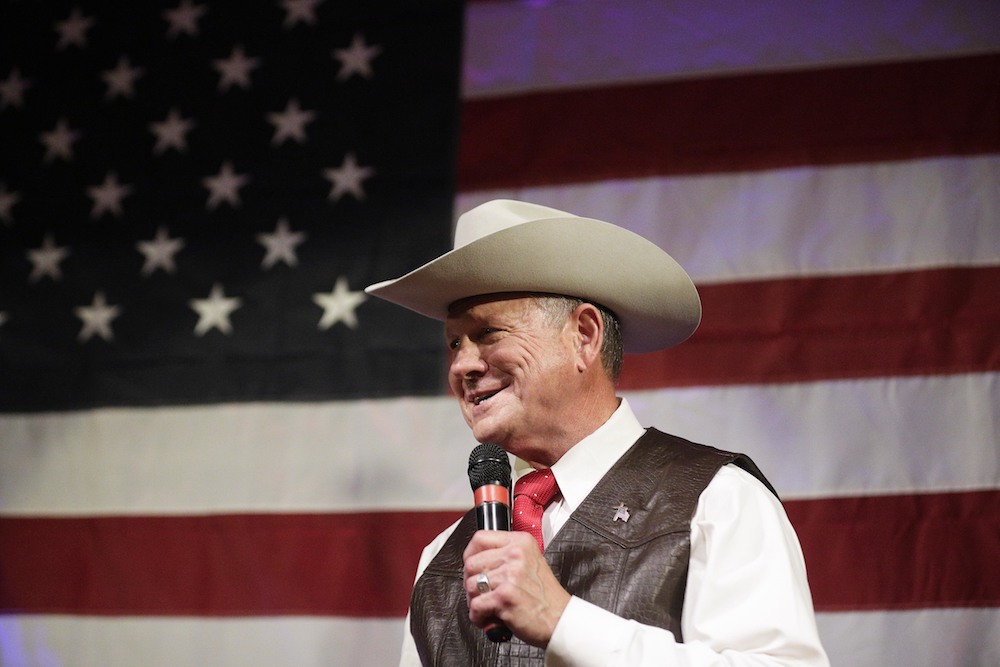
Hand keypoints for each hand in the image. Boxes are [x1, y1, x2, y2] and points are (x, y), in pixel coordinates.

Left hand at [463, 529, 571, 647]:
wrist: (560, 619)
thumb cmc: (545, 596)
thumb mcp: (530, 562)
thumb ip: (506, 556)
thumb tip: (475, 561)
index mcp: (521, 542)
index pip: (480, 538)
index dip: (470, 555)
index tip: (472, 567)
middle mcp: (515, 555)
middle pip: (471, 564)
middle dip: (471, 583)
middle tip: (483, 594)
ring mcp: (510, 575)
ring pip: (470, 586)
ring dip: (475, 602)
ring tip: (490, 608)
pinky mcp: (505, 596)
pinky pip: (475, 606)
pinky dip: (478, 617)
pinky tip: (491, 618)